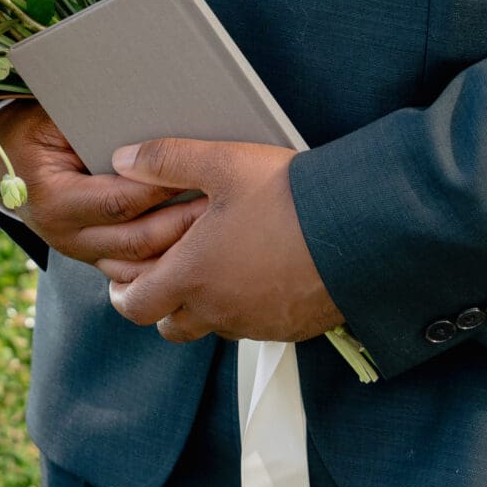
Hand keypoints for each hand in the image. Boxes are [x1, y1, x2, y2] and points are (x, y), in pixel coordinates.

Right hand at [0, 102, 205, 268]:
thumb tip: (153, 127)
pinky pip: (130, 270)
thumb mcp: (56, 119)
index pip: (120, 200)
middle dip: (182, 223)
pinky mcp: (88, 256)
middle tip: (221, 204)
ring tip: (214, 229)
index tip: (198, 175)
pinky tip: (191, 248)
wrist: (0, 153)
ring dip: (177, 249)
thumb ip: (98, 127)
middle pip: (135, 240)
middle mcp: (63, 233)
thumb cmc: (33, 127)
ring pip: (136, 264)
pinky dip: (161, 263)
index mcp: (54, 198)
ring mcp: (75, 250)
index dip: (161, 189)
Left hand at [96, 139, 341, 345]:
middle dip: (160, 305)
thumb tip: (123, 159)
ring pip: (213, 326)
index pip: (135, 305)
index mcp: (192, 276)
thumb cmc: (290, 197)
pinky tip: (256, 273)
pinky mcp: (291, 328)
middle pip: (170, 326)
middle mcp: (220, 310)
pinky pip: (254, 326)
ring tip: (213, 267)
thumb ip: (165, 160)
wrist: (363, 229)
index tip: (123, 280)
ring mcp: (258, 324)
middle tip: (164, 275)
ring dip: (204, 306)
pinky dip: (245, 308)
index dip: (123, 294)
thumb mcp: (222, 163)